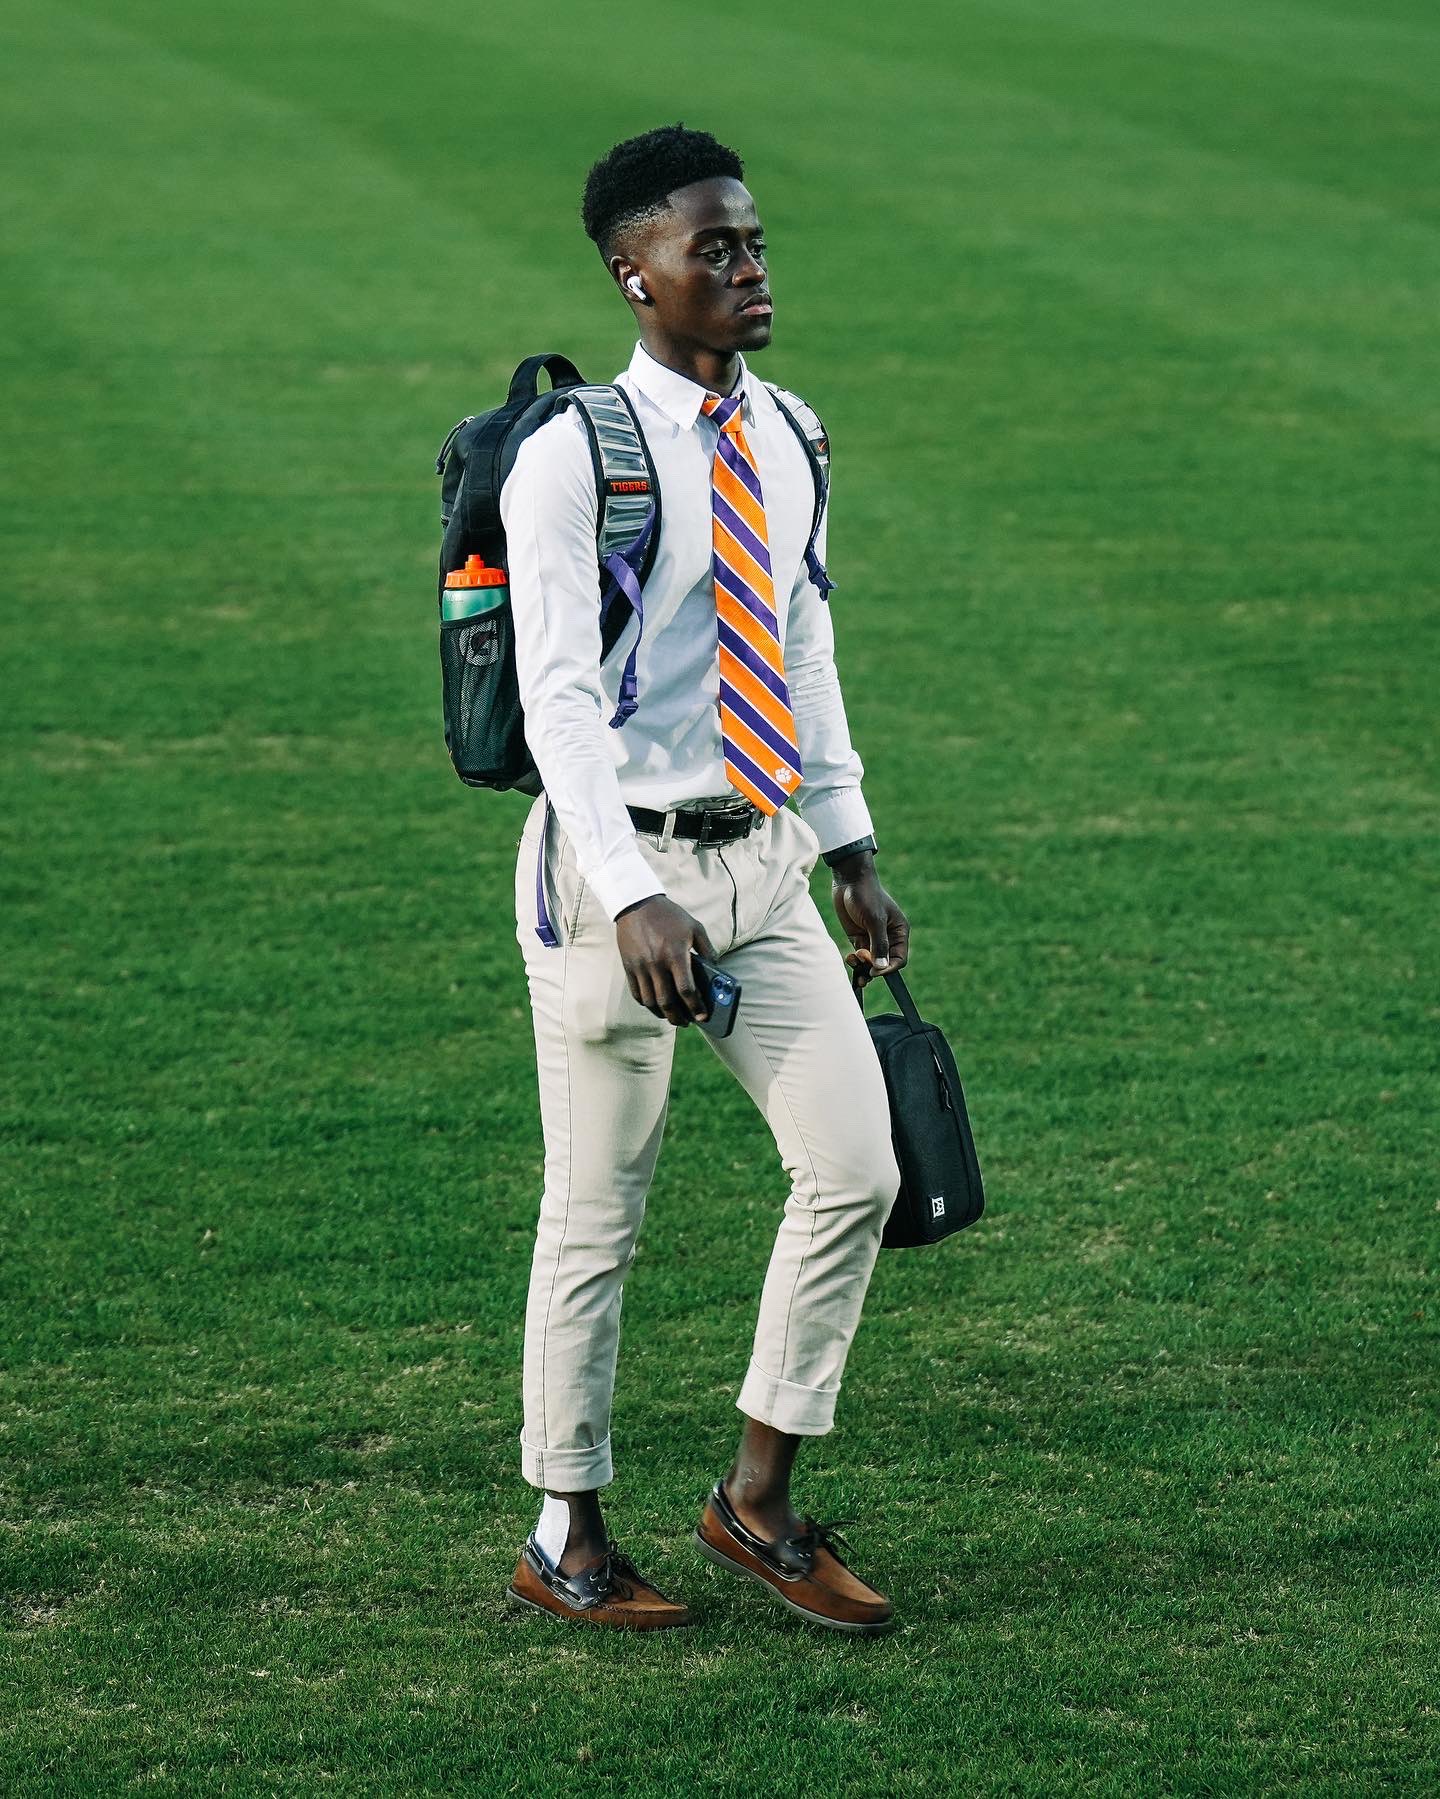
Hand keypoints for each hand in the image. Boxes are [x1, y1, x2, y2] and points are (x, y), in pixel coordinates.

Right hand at [614, 896, 717, 1026]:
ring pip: (650, 1001)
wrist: (637, 903)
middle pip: (667, 1001)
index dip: (696, 1007)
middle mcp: (657, 963)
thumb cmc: (670, 916)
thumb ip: (708, 950)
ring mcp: (640, 966)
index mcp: (676, 954)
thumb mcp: (695, 927)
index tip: (703, 1016)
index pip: (686, 990)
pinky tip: (655, 1005)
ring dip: (662, 1014)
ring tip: (671, 1016)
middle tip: (687, 1022)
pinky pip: (637, 993)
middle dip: (679, 1017)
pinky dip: (646, 1004)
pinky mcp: (629, 966)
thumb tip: (716, 971)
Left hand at [830, 852, 909, 989]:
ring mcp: (872, 938)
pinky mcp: (858, 938)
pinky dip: (854, 961)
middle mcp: (888, 937)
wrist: (848, 880)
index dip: (888, 968)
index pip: (899, 959)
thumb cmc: (867, 896)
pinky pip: (859, 956)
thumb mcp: (875, 920)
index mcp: (899, 932)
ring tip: (853, 960)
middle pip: (884, 963)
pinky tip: (849, 957)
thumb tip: (881, 968)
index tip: (874, 971)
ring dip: (862, 967)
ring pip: (870, 963)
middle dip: (873, 968)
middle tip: (861, 964)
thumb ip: (879, 944)